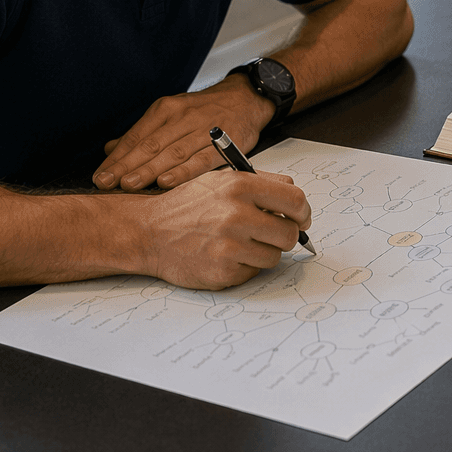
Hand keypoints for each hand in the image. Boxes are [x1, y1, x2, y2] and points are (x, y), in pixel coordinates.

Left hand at [93, 76, 273, 190]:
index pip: (136, 136)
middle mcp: (183, 117)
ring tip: (129, 184)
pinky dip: (184, 171)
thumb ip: (143, 133)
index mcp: (166, 109)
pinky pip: (201, 159)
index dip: (117, 158)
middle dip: (127, 165)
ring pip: (172, 152)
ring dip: (149, 169)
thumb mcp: (171, 113)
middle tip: (107, 183)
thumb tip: (112, 150)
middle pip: (150, 145)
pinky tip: (166, 181)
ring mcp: (204, 130)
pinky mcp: (224, 143)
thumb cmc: (205, 110)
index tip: (100, 176)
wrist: (246, 98)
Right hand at [137, 169, 309, 289]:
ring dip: (263, 251)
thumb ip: (262, 183)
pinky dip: (245, 266)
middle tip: (271, 234)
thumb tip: (296, 200)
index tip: (301, 218)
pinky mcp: (222, 272)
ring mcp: (229, 247)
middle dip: (285, 235)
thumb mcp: (221, 180)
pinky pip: (254, 272)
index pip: (295, 200)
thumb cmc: (187, 206)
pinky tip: (225, 255)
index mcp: (240, 187)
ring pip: (275, 256)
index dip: (303, 212)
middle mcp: (236, 215)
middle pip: (290, 234)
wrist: (148, 233)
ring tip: (239, 242)